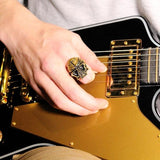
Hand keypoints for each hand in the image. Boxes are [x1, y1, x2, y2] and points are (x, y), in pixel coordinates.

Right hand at [0, 0, 107, 115]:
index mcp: (62, 52)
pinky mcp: (35, 85)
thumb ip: (88, 55)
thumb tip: (100, 68)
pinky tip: (72, 106)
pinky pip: (51, 100)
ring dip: (77, 110)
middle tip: (99, 106)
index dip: (91, 79)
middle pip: (72, 94)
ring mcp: (41, 78)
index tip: (93, 78)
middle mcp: (50, 67)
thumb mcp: (72, 39)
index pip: (82, 73)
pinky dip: (64, 106)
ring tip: (88, 110)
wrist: (22, 35)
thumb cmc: (46, 36)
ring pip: (60, 102)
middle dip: (89, 105)